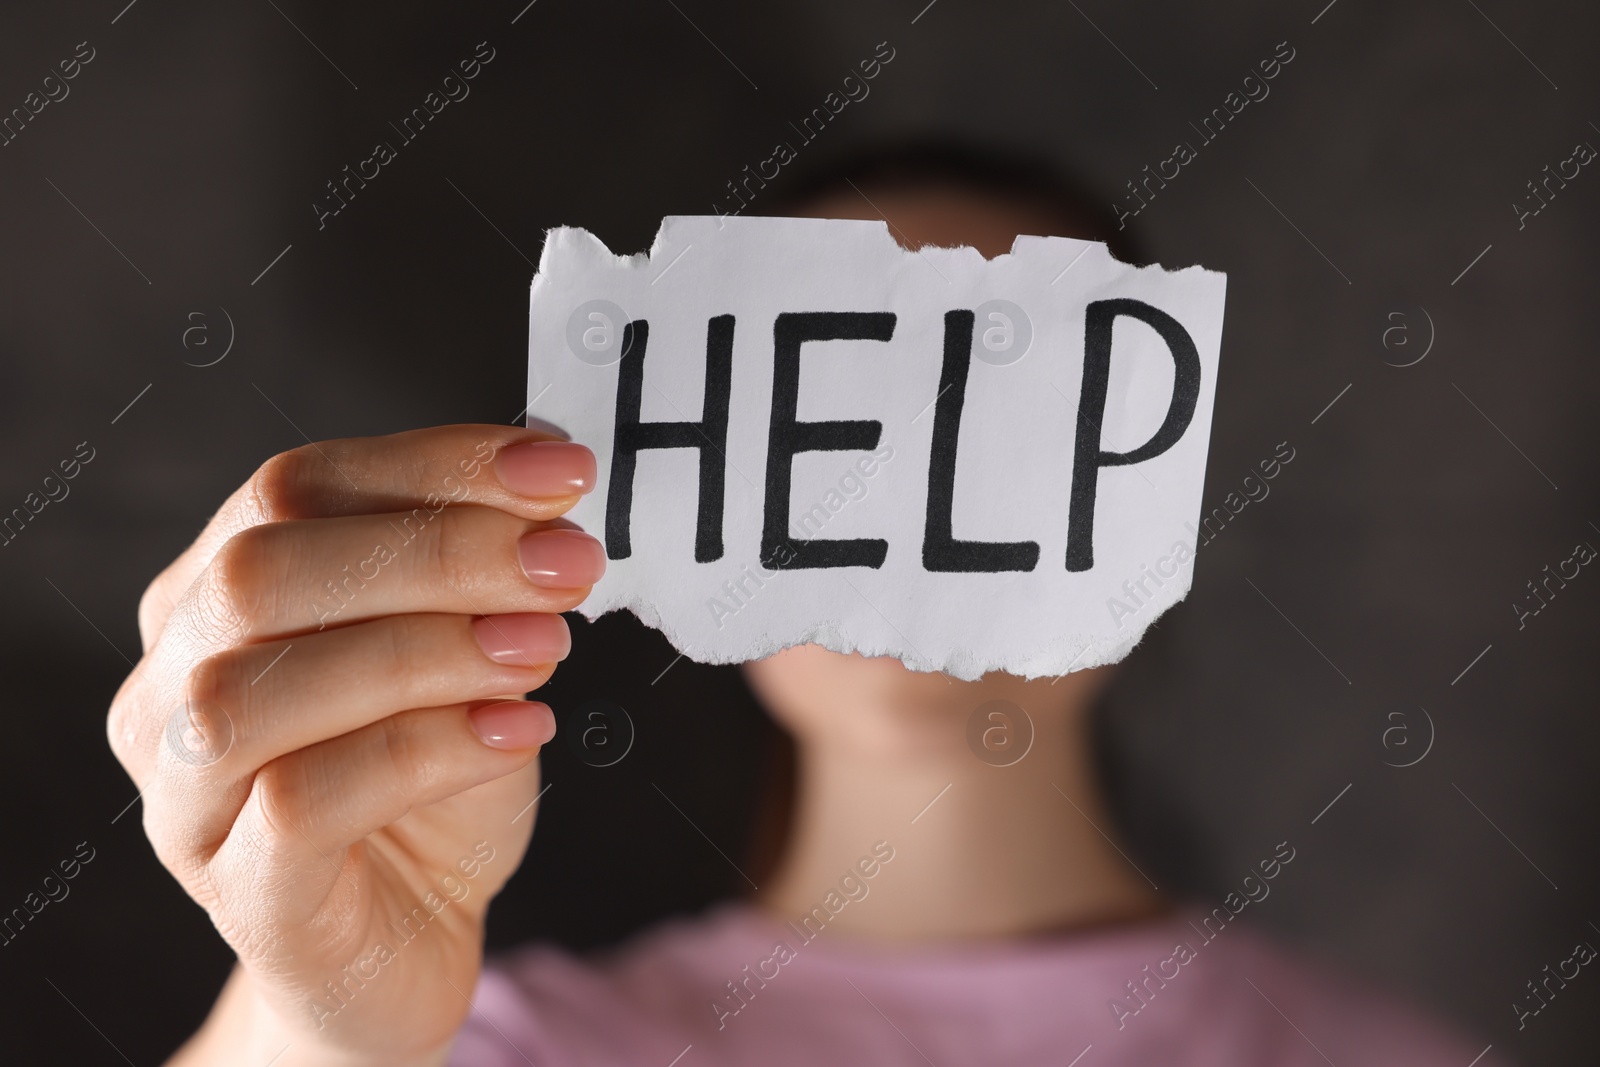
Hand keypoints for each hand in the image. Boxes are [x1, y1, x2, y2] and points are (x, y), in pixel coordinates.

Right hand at [106, 425, 601, 1064]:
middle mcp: (170, 687)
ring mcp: (186, 799)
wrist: (409, 944)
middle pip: (262, 572)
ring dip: (426, 649)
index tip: (560, 469)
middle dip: (436, 550)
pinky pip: (302, 804)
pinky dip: (426, 750)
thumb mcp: (465, 662)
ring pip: (258, 689)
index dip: (432, 465)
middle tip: (566, 561)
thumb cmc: (431, 790)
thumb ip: (480, 583)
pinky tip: (518, 730)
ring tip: (548, 646)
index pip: (295, 487)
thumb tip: (549, 497)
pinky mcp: (239, 896)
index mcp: (211, 599)